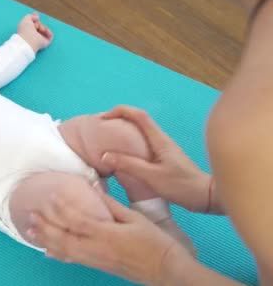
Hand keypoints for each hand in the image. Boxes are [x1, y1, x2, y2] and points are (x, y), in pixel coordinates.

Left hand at [17, 12, 52, 52]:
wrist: (29, 41)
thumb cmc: (25, 30)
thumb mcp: (26, 19)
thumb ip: (31, 16)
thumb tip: (37, 16)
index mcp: (27, 31)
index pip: (33, 24)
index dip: (35, 20)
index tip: (36, 17)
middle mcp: (33, 35)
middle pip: (39, 26)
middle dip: (39, 23)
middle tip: (36, 25)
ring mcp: (39, 40)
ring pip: (44, 30)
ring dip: (43, 27)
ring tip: (40, 28)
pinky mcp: (45, 43)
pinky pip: (50, 35)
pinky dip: (49, 32)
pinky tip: (45, 31)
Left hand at [29, 194, 191, 285]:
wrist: (166, 270)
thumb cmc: (154, 241)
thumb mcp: (134, 217)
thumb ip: (111, 204)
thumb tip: (93, 187)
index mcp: (106, 233)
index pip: (76, 219)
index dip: (60, 208)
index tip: (49, 196)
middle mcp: (96, 248)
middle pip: (63, 236)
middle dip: (44, 225)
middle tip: (30, 214)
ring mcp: (95, 259)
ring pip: (63, 250)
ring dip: (45, 239)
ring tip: (30, 230)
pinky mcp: (98, 266)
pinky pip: (73, 260)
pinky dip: (57, 255)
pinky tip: (47, 251)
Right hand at [100, 106, 216, 212]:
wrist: (208, 197)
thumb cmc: (182, 186)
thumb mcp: (152, 177)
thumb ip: (129, 165)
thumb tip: (105, 155)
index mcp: (159, 140)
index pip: (138, 115)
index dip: (119, 111)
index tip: (102, 119)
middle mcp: (161, 140)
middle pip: (138, 121)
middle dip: (118, 120)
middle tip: (100, 131)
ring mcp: (163, 148)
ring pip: (140, 133)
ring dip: (123, 133)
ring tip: (107, 143)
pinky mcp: (164, 158)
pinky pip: (142, 145)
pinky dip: (129, 145)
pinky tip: (123, 157)